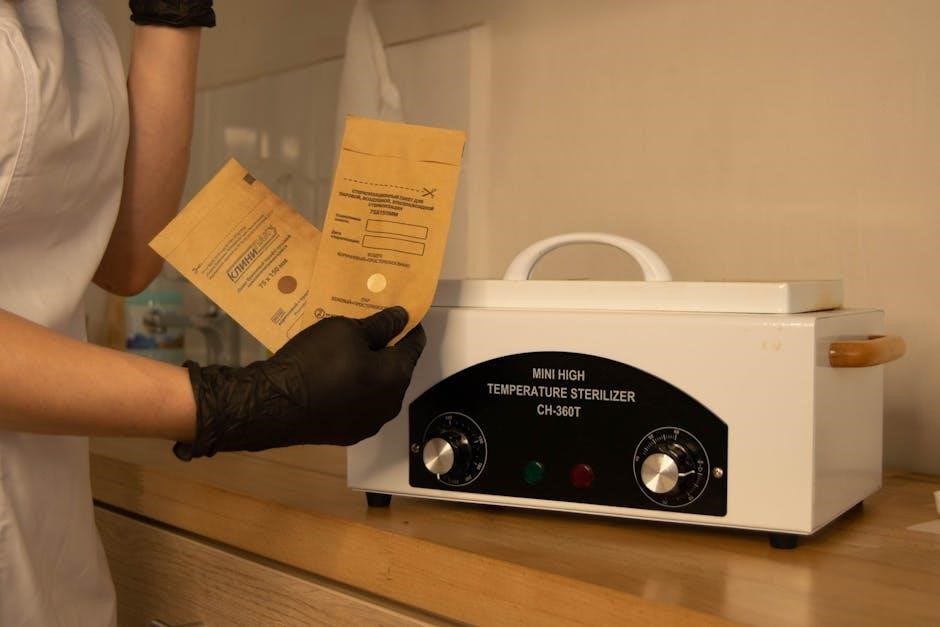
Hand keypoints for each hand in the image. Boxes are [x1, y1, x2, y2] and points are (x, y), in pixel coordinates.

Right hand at [174, 306, 425, 458]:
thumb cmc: (314, 362)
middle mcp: (390, 404)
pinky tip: (333, 377)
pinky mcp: (346, 433)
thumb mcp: (346, 331)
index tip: (403, 315)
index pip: (415, 345)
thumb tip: (402, 317)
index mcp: (397, 376)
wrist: (272, 405)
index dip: (410, 327)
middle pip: (396, 369)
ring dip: (368, 371)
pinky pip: (357, 404)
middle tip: (367, 329)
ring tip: (346, 352)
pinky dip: (352, 389)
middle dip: (385, 349)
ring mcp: (368, 423)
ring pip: (376, 389)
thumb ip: (380, 325)